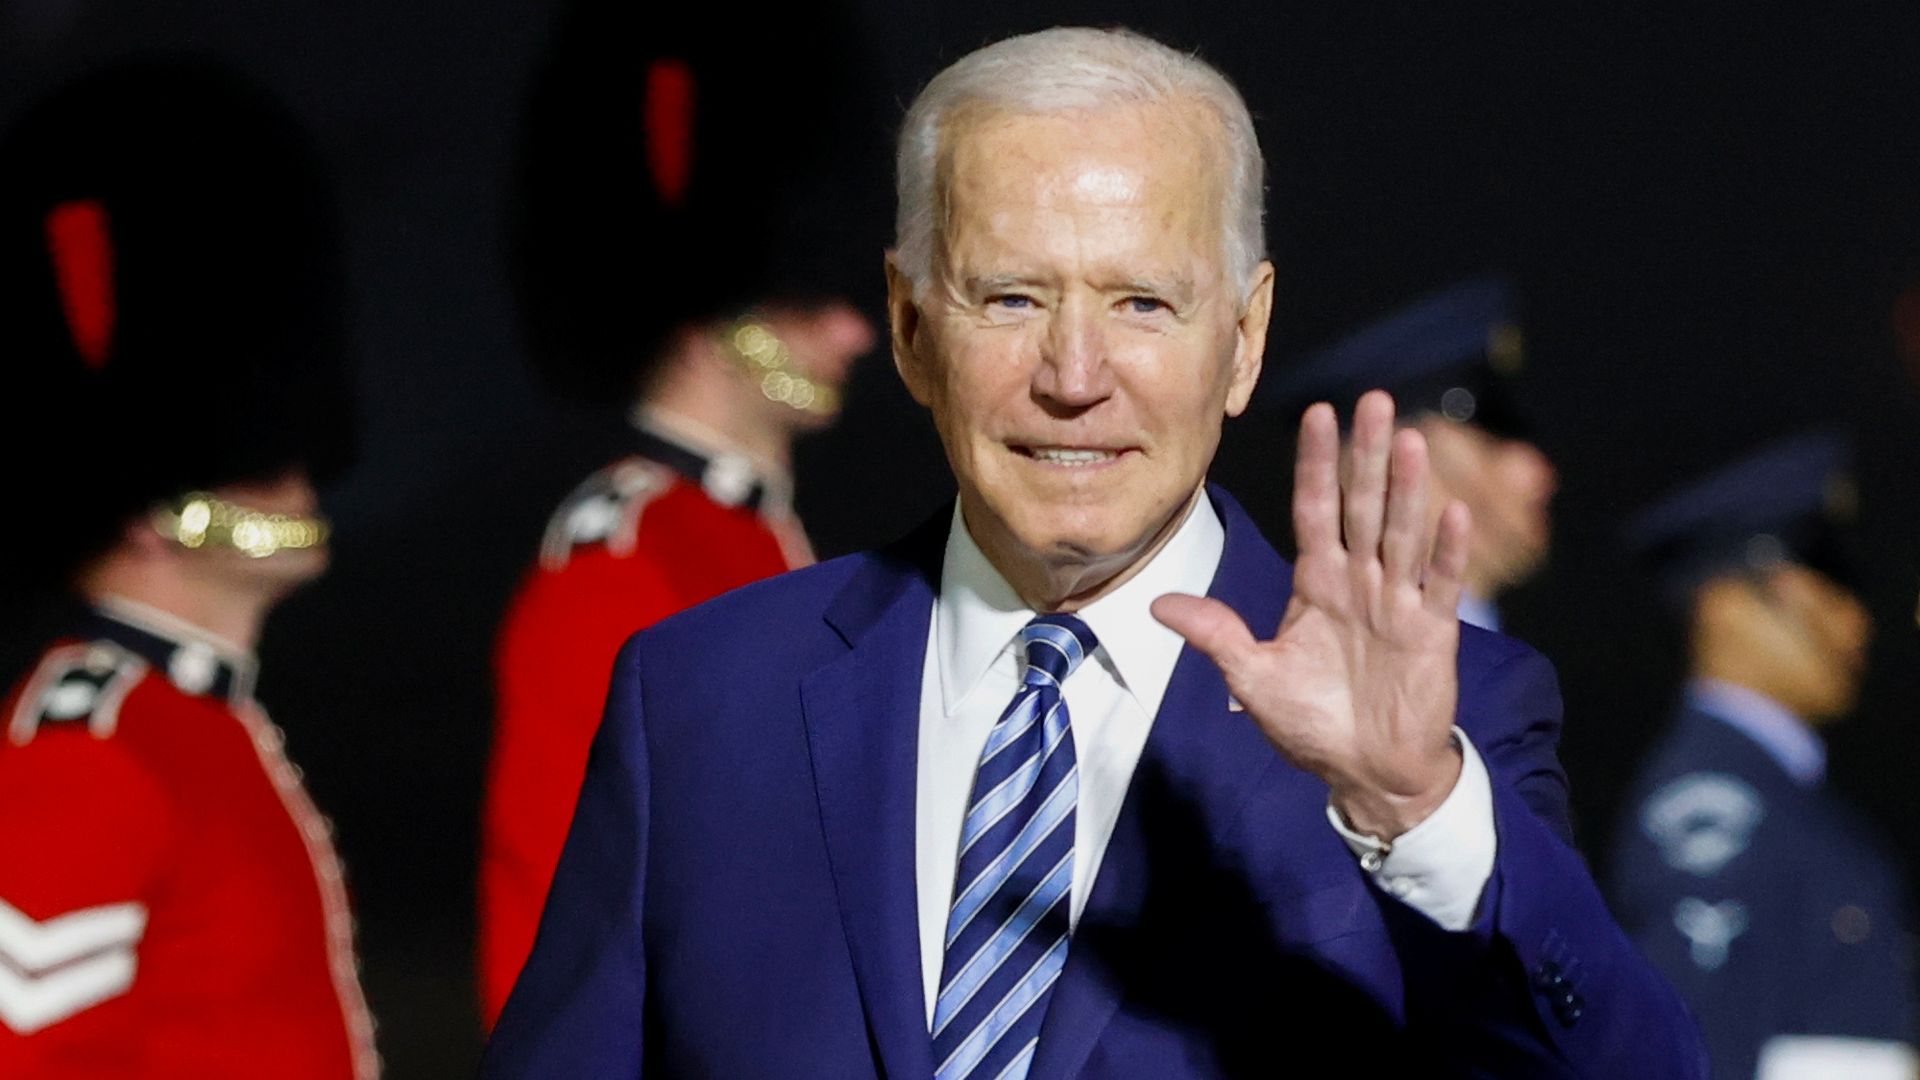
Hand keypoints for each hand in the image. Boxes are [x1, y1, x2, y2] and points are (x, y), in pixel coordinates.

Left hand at [1153, 391, 1470, 838]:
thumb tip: (1157, 604)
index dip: (1316, 464)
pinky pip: (1441, 584)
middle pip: (1363, 506)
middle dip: (1368, 454)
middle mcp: (1359, 582)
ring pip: (1402, 533)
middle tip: (1376, 400)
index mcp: (1316, 584)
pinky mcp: (1432, 633)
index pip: (1315, 510)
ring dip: (1407, 488)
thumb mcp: (1253, 679)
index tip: (1317, 412)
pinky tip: (1453, 513)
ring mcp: (1398, 603)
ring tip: (1412, 439)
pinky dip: (1446, 551)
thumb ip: (1216, 635)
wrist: (1366, 773)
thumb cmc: (1313, 724)